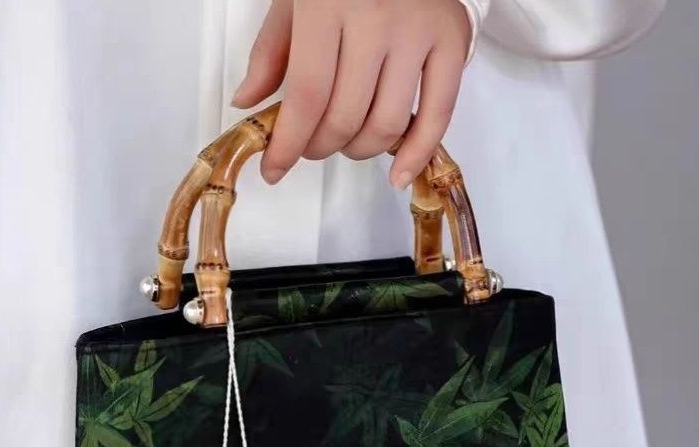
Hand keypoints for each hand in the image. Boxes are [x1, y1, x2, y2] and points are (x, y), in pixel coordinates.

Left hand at [232, 0, 471, 187]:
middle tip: (310, 147)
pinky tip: (399, 176)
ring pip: (385, 125)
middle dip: (319, 148)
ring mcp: (417, 32)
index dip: (288, 144)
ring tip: (347, 143)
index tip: (274, 169)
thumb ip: (270, 51)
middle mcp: (376, 18)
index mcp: (327, 3)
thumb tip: (247, 103)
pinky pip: (437, 115)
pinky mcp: (452, 42)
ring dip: (359, 151)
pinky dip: (417, 155)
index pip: (307, 95)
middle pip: (344, 117)